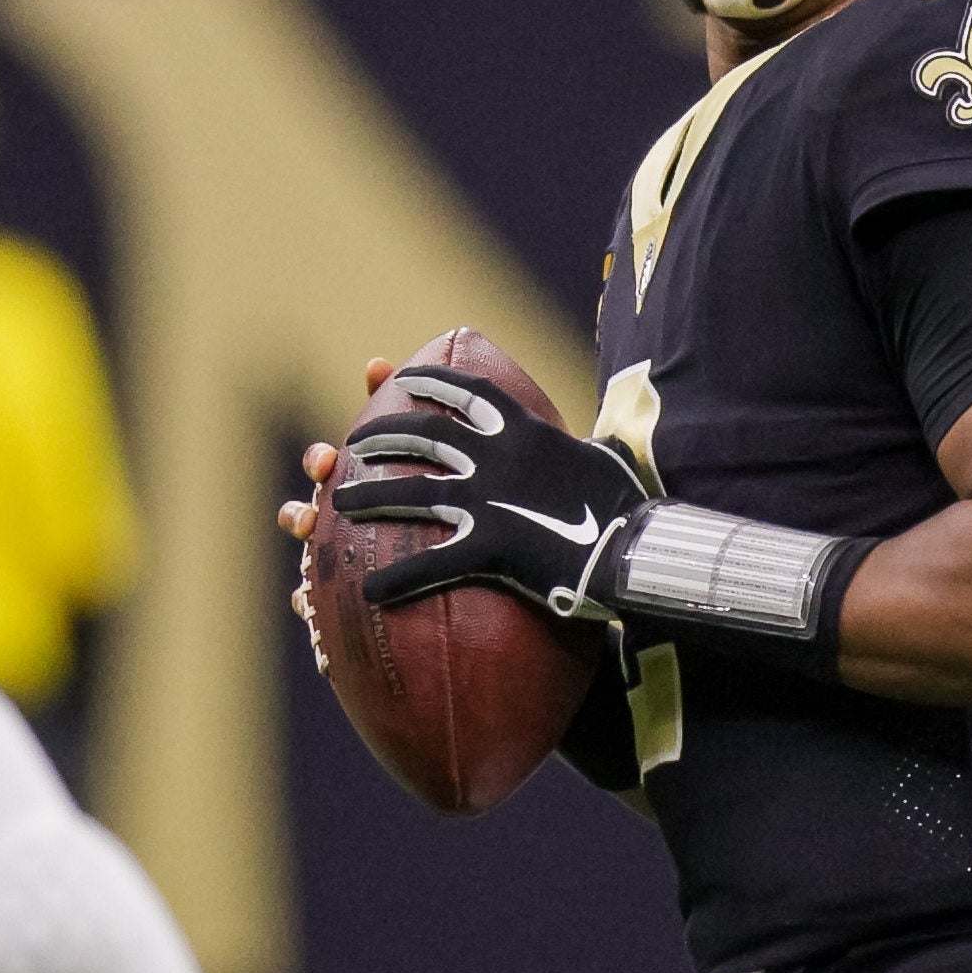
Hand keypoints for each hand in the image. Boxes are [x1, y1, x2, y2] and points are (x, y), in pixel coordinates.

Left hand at [329, 361, 648, 627]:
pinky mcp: (489, 546)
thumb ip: (578, 449)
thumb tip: (588, 443)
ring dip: (368, 497)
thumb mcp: (604, 459)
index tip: (400, 378)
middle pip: (424, 436)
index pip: (467, 394)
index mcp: (524, 432)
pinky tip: (368, 594)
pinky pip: (430, 564)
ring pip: (412, 494)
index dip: (430, 383)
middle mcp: (498, 458)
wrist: (636, 546)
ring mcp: (489, 501)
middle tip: (350, 442)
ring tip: (335, 505)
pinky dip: (396, 580)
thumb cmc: (628, 507)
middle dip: (381, 435)